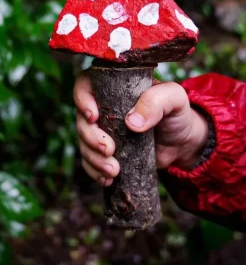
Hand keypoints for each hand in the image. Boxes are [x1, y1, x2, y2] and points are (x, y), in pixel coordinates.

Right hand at [73, 70, 208, 186]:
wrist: (182, 143)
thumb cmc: (177, 114)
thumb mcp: (174, 99)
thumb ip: (156, 101)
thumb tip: (131, 122)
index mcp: (114, 87)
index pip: (85, 85)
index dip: (82, 100)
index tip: (93, 117)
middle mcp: (103, 106)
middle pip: (81, 119)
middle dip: (90, 137)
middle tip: (108, 150)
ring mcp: (103, 130)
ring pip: (83, 141)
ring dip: (93, 158)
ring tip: (113, 171)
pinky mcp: (105, 150)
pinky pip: (89, 160)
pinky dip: (94, 170)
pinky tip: (107, 179)